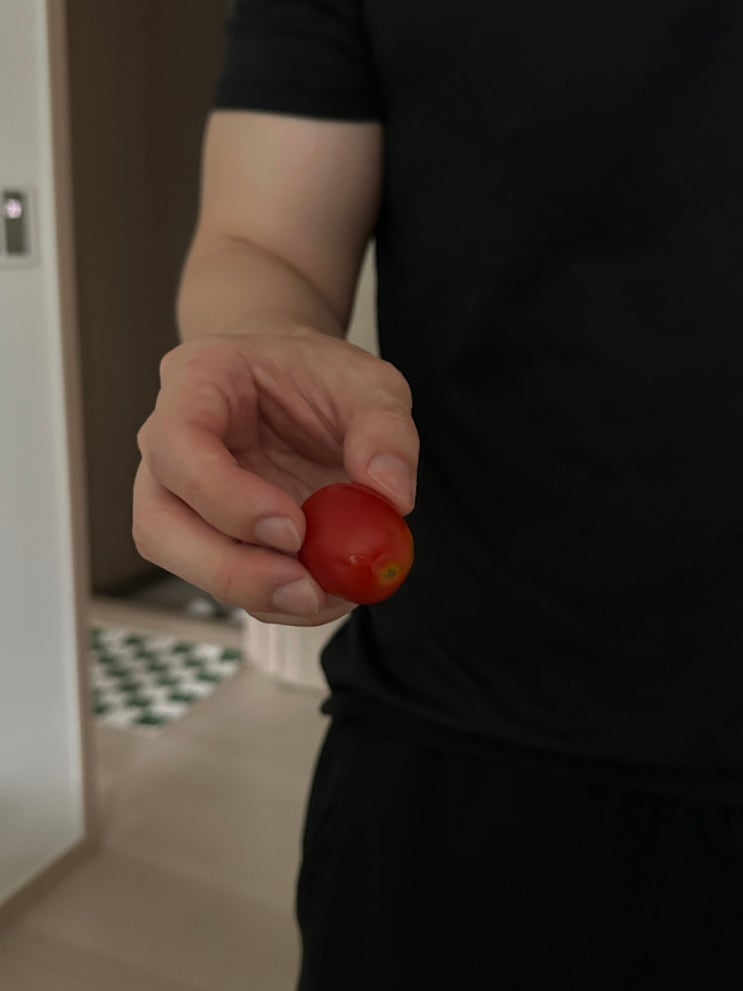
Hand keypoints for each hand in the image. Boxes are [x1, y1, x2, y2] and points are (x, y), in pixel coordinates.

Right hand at [132, 327, 418, 626]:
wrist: (299, 388)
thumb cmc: (320, 376)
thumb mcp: (371, 383)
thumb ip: (386, 430)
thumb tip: (392, 497)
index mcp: (197, 382)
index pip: (176, 443)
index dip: (226, 497)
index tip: (294, 528)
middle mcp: (168, 444)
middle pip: (157, 520)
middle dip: (229, 568)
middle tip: (305, 586)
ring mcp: (179, 495)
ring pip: (180, 560)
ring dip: (250, 591)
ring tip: (323, 594)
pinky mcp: (206, 536)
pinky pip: (223, 581)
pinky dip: (273, 600)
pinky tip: (324, 593)